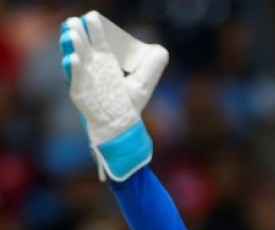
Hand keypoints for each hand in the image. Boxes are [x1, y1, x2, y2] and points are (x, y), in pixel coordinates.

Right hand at [60, 11, 167, 180]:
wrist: (122, 126)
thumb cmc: (129, 104)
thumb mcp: (144, 83)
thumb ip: (152, 66)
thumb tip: (161, 49)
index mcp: (105, 63)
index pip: (98, 42)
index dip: (95, 29)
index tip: (92, 16)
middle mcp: (93, 69)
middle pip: (84, 48)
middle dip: (79, 34)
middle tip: (75, 21)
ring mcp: (85, 81)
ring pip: (76, 61)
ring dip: (73, 47)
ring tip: (72, 35)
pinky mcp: (80, 95)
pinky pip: (75, 81)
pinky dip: (73, 70)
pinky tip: (73, 59)